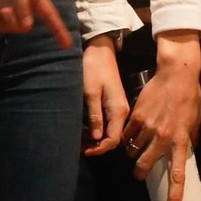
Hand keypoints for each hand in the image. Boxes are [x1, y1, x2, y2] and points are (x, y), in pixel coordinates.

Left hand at [0, 0, 72, 45]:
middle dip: (12, 22)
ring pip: (7, 27)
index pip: (50, 16)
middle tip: (3, 10)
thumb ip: (21, 3)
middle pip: (23, 26)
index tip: (67, 45)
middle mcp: (22, 5)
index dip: (59, 30)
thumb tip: (28, 26)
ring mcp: (7, 7)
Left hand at [81, 36, 129, 155]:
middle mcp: (121, 111)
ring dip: (96, 139)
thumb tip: (97, 138)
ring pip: (110, 132)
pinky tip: (85, 131)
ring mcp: (118, 108)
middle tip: (79, 148)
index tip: (84, 151)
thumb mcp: (91, 92)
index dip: (100, 149)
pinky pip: (108, 123)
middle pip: (113, 138)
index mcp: (118, 110)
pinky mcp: (112, 104)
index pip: (113, 139)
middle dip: (97, 146)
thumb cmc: (93, 68)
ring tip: (79, 141)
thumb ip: (95, 115)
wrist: (100, 50)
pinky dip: (97, 130)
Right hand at [119, 30, 200, 200]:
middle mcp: (163, 136)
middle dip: (140, 172)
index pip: (178, 174)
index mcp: (181, 140)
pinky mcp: (137, 116)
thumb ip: (191, 138)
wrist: (176, 74)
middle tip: (140, 172)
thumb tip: (189, 150)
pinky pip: (128, 134)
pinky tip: (131, 134)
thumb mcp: (196, 121)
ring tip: (136, 149)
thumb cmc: (190, 97)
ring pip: (133, 150)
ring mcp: (148, 126)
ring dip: (133, 153)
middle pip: (145, 165)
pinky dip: (128, 137)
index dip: (174, 195)